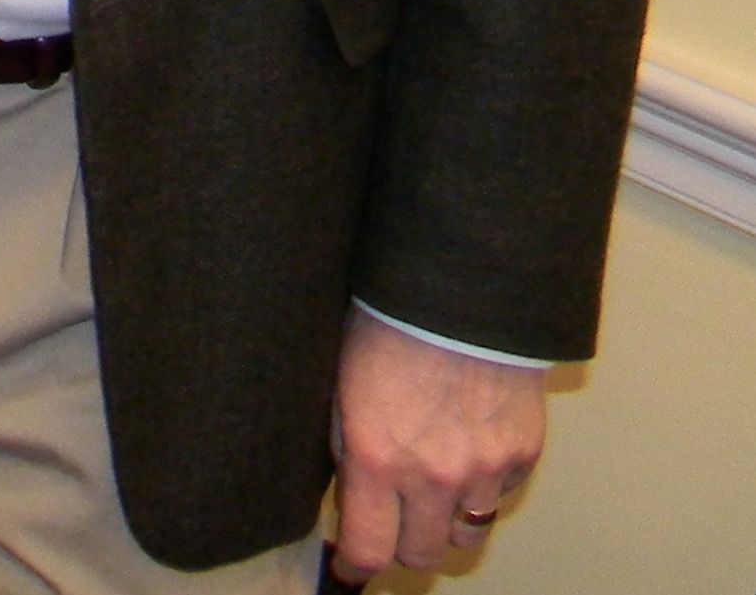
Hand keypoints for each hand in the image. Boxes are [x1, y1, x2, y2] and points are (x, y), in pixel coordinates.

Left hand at [326, 310, 545, 581]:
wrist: (458, 296)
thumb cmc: (386, 328)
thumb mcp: (341, 389)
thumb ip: (346, 451)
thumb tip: (348, 500)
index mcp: (376, 457)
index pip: (369, 547)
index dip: (357, 565)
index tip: (351, 566)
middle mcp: (432, 475)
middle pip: (421, 554)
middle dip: (401, 545)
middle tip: (391, 522)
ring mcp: (483, 469)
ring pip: (465, 533)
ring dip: (444, 521)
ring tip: (431, 488)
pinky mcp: (522, 456)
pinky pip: (499, 496)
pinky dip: (482, 486)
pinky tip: (466, 449)